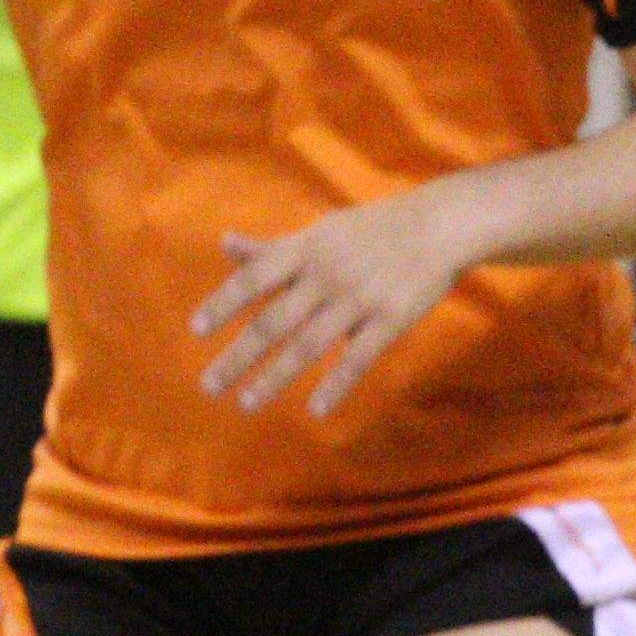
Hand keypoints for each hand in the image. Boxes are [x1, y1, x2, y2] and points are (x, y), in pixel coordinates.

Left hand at [191, 182, 485, 418]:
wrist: (440, 226)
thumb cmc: (372, 231)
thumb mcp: (319, 232)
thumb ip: (272, 249)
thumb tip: (225, 244)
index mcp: (306, 250)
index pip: (254, 279)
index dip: (223, 303)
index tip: (195, 330)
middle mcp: (326, 275)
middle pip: (273, 321)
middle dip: (238, 356)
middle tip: (208, 386)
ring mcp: (358, 299)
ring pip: (308, 346)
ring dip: (274, 377)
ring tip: (246, 403)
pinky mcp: (391, 320)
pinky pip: (358, 358)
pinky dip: (337, 384)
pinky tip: (316, 410)